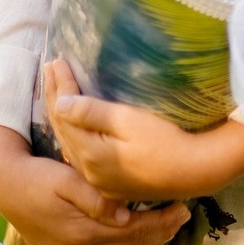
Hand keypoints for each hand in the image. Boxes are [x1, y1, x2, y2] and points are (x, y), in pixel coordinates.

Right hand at [0, 120, 189, 244]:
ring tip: (167, 231)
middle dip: (160, 233)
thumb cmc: (41, 176)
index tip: (181, 207)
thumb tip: (123, 215)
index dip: (160, 221)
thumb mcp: (67, 178)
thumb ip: (94, 197)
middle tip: (183, 217)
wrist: (7, 186)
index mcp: (82, 231)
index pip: (133, 231)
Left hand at [46, 59, 243, 200]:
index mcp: (91, 154)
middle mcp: (89, 170)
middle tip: (50, 69)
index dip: (61, 86)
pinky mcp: (111, 183)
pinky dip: (73, 135)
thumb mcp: (129, 120)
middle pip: (64, 130)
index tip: (56, 61)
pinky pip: (82, 155)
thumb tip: (60, 102)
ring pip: (70, 144)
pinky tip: (73, 127)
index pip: (66, 114)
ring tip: (56, 93)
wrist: (193, 170)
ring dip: (62, 117)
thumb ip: (92, 113)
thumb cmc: (165, 139)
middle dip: (55, 97)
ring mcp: (100, 180)